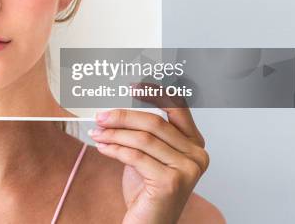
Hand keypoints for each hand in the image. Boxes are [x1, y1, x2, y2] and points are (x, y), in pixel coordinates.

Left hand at [88, 90, 208, 223]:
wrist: (148, 223)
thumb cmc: (147, 190)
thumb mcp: (147, 154)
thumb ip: (142, 132)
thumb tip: (115, 109)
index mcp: (194, 143)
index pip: (178, 108)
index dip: (156, 93)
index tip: (133, 85)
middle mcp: (197, 155)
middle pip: (154, 122)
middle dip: (122, 117)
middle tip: (100, 116)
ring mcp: (187, 169)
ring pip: (143, 139)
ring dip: (114, 133)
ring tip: (97, 133)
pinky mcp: (172, 182)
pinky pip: (135, 156)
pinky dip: (114, 149)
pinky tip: (102, 147)